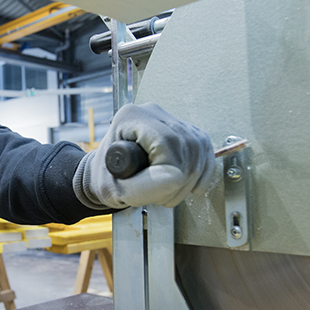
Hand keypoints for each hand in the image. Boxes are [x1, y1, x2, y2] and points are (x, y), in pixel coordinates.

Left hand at [73, 103, 215, 208]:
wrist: (108, 176)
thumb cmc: (106, 179)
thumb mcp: (113, 189)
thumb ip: (141, 187)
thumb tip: (176, 179)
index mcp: (131, 117)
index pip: (166, 142)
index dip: (170, 171)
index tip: (161, 192)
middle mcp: (152, 112)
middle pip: (185, 144)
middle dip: (181, 179)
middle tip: (164, 197)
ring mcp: (169, 119)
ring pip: (197, 146)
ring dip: (191, 177)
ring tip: (171, 192)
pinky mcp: (183, 130)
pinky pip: (204, 147)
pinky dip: (202, 170)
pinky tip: (191, 185)